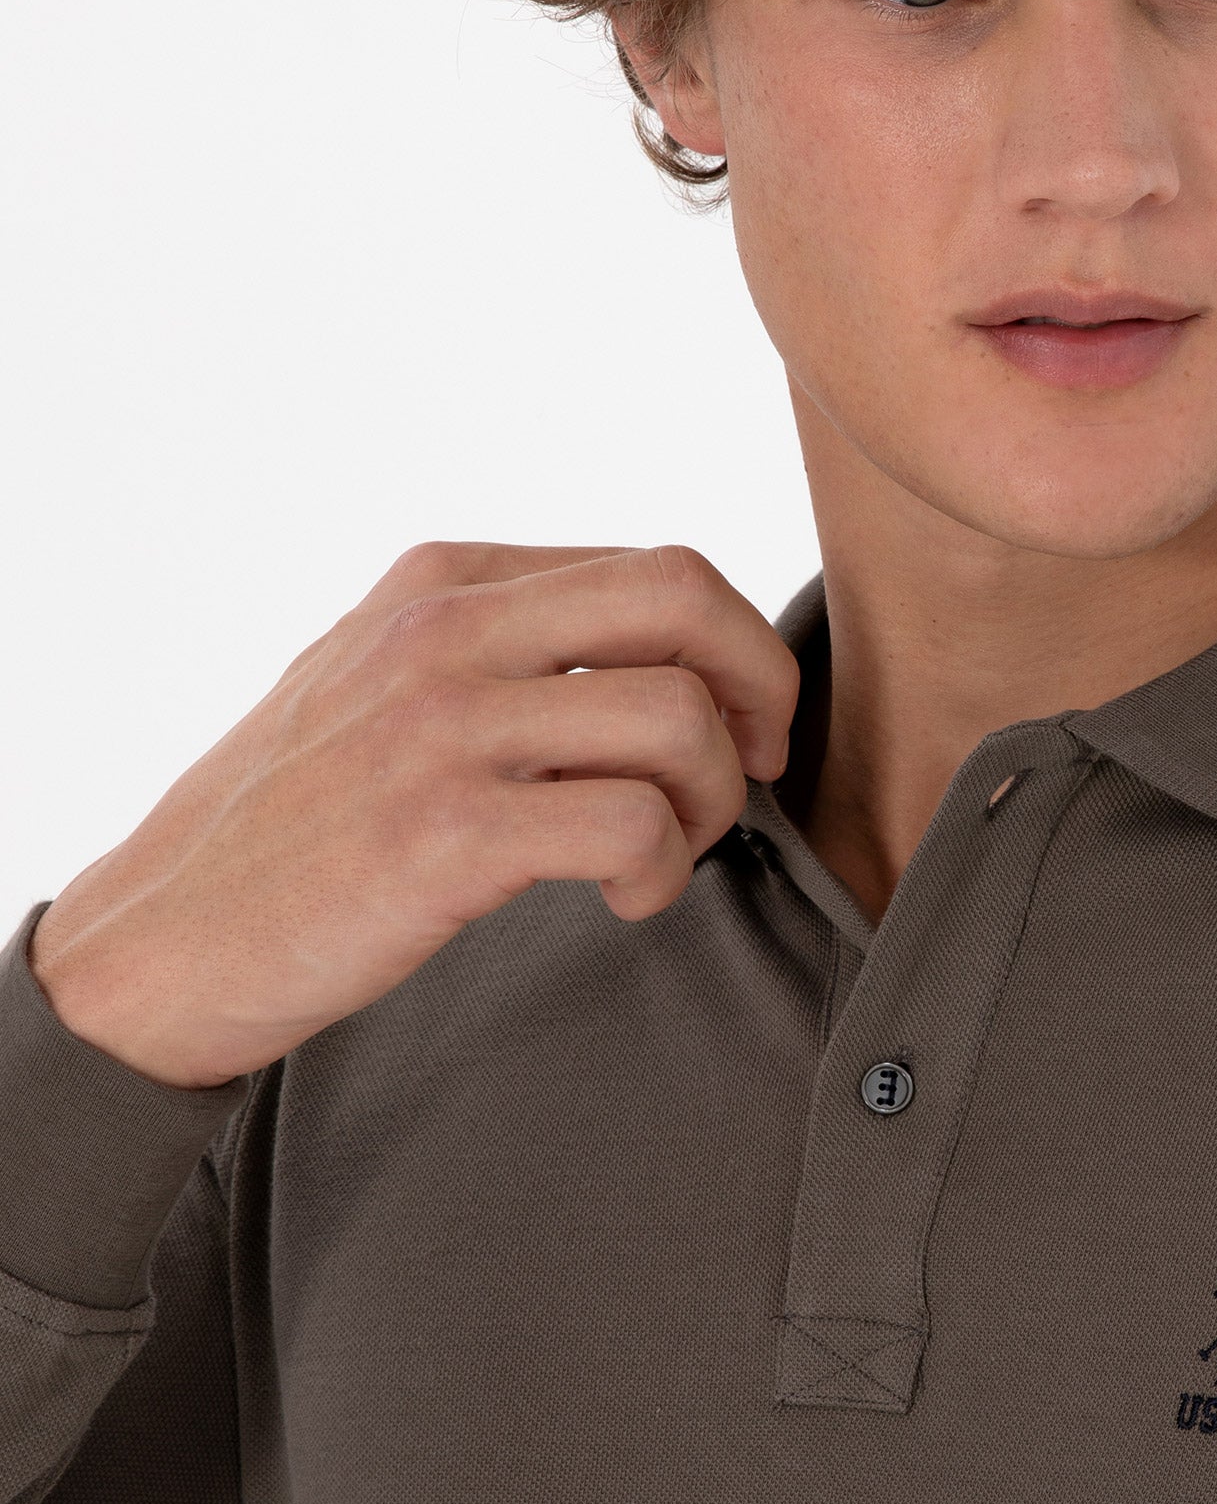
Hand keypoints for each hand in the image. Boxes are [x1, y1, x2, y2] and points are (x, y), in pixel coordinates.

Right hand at [27, 543, 798, 1089]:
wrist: (165, 936)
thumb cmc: (296, 823)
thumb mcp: (382, 678)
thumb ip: (502, 643)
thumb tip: (669, 653)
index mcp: (441, 580)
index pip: (657, 566)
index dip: (738, 648)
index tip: (745, 724)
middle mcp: (442, 630)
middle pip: (687, 599)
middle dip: (763, 689)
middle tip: (755, 772)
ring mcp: (439, 727)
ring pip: (676, 716)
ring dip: (713, 801)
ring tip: (670, 853)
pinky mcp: (441, 832)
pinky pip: (631, 824)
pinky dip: (661, 872)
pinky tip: (625, 898)